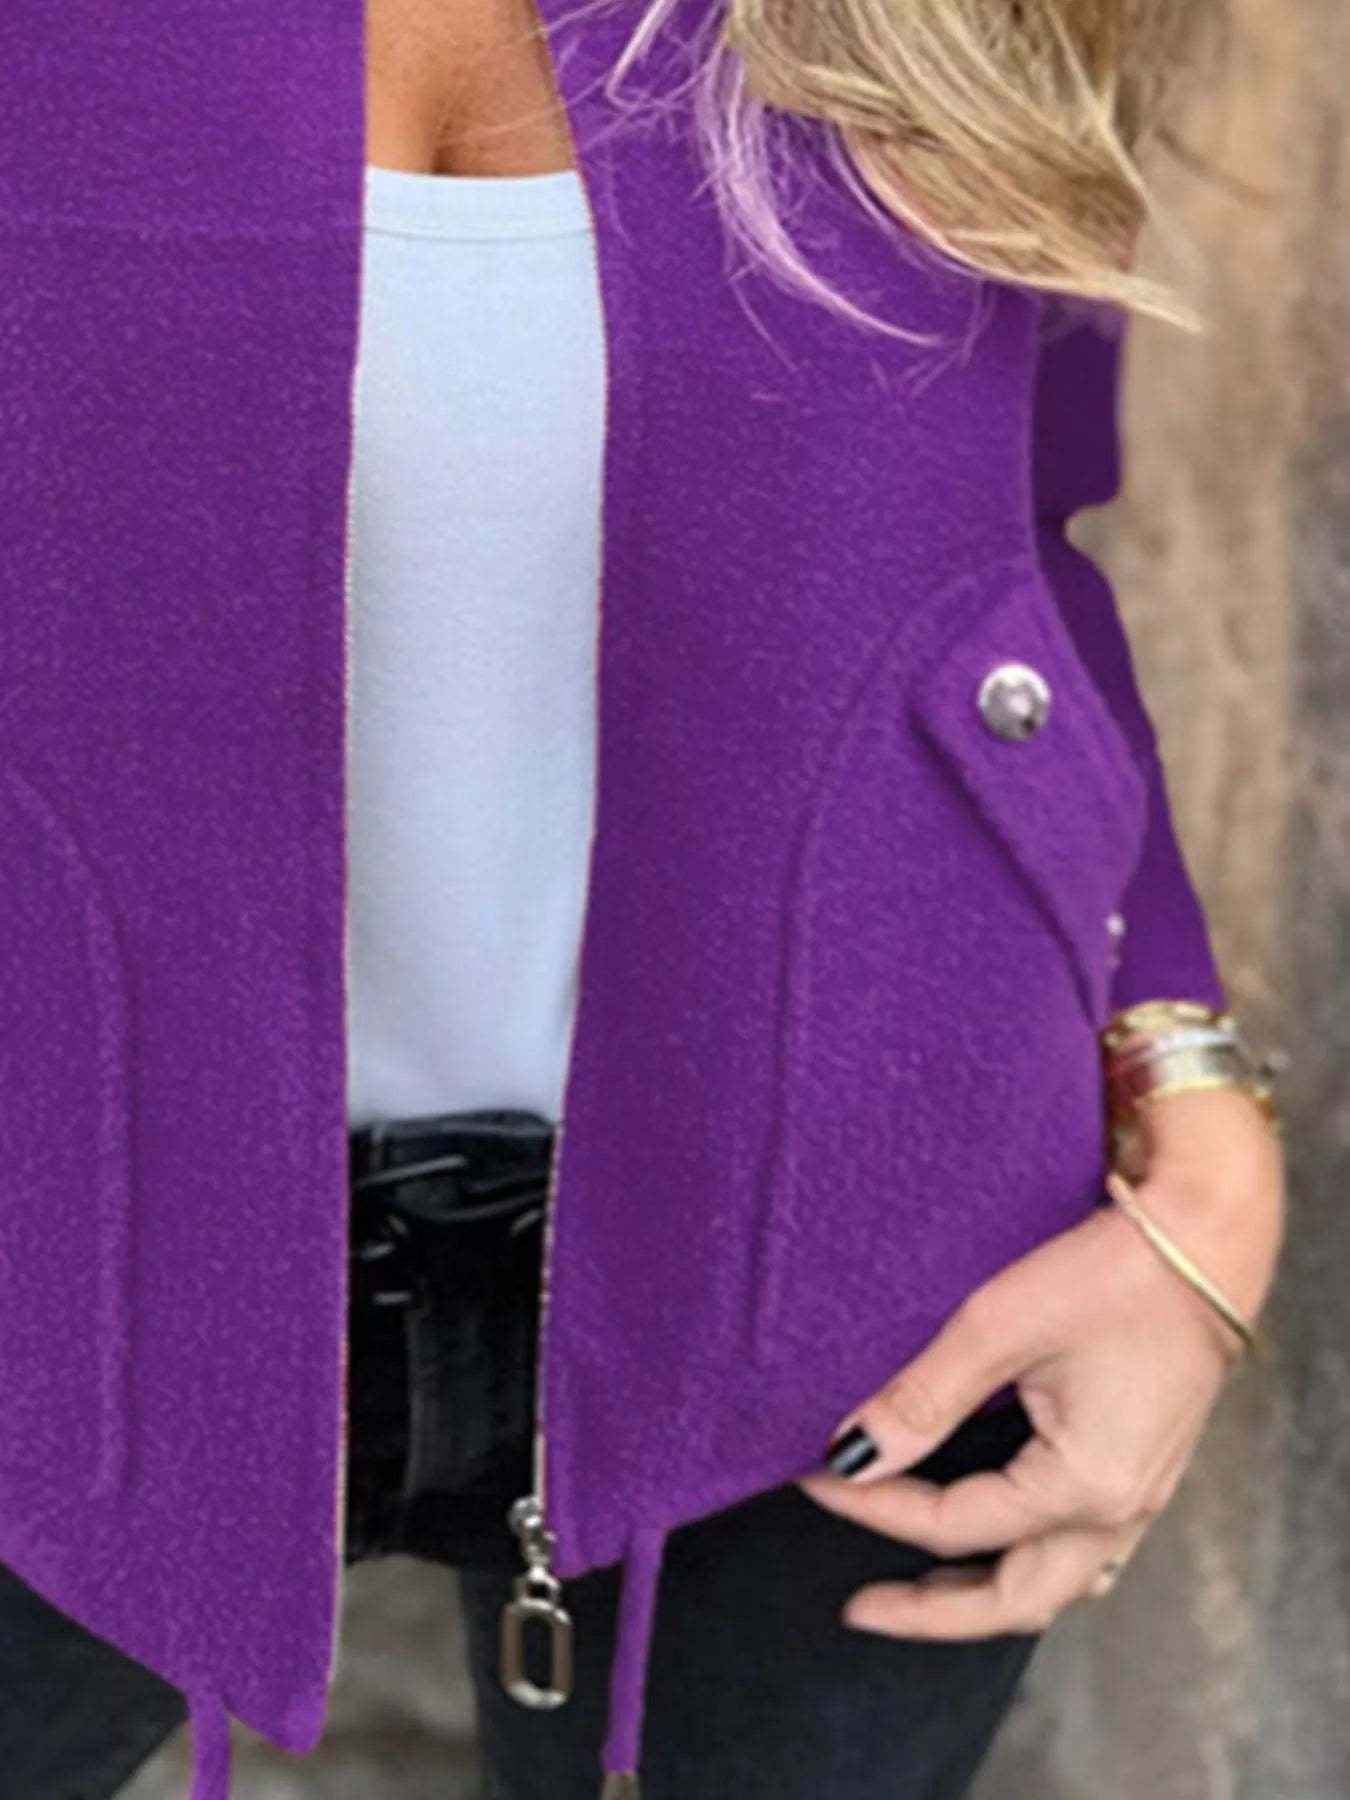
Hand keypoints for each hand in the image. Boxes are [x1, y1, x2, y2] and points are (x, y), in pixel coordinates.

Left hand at [798, 1087, 1284, 1639]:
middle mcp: (1119, 1512)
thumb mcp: (998, 1327)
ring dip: (984, 1597)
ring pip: (1053, 1586)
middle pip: (1015, 1600)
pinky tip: (996, 1543)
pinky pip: (1082, 1553)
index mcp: (1083, 1485)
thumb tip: (852, 1454)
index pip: (952, 1523)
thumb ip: (922, 1399)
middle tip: (861, 1607)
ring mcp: (1140, 1498)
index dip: (874, 1505)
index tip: (814, 1477)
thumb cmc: (1109, 1275)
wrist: (1204, 1240)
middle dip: (933, 1612)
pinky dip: (1028, 1563)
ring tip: (920, 1589)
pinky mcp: (1143, 1472)